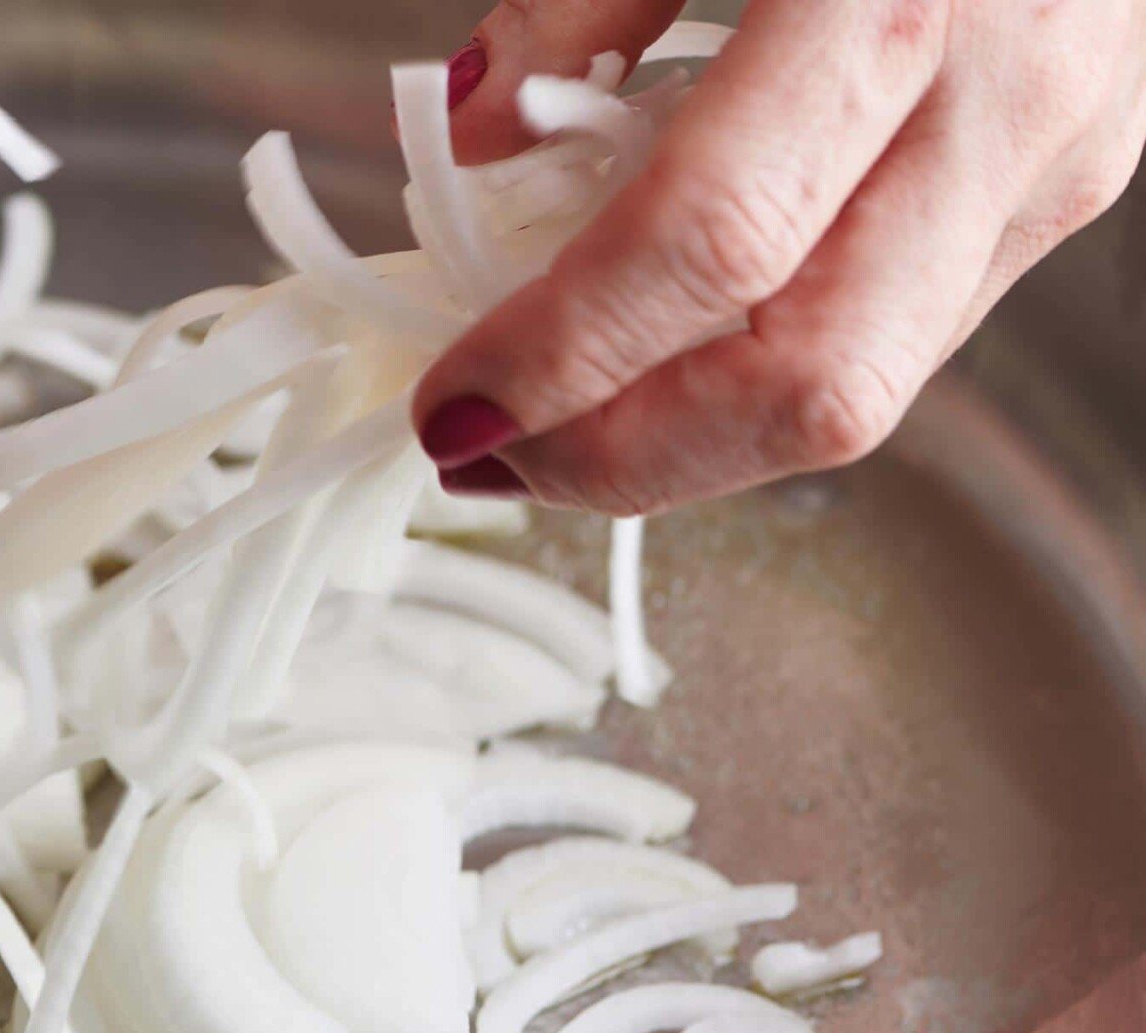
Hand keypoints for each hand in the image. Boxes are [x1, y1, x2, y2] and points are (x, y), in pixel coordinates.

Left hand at [413, 0, 1145, 513]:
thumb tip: (470, 132)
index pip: (711, 245)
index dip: (562, 354)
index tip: (450, 407)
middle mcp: (1007, 97)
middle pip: (808, 381)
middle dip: (621, 457)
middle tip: (485, 455)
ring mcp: (1054, 161)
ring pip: (861, 397)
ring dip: (680, 449)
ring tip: (547, 428)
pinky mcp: (1059, 192)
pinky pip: (891, 342)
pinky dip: (751, 381)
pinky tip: (659, 361)